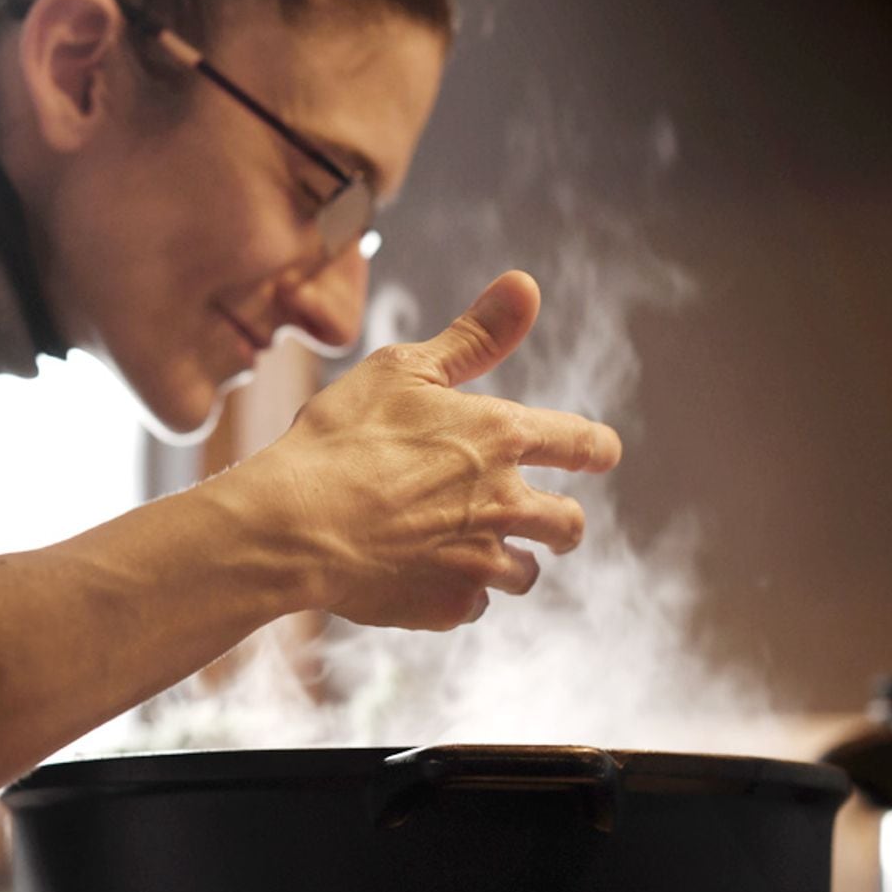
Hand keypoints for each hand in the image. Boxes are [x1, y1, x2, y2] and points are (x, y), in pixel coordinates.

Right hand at [243, 270, 620, 630]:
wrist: (292, 525)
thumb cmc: (341, 437)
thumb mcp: (404, 368)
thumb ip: (474, 335)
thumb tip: (527, 285)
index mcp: (503, 437)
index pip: (583, 444)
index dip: (596, 449)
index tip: (599, 454)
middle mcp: (506, 504)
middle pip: (568, 525)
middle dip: (562, 524)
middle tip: (548, 525)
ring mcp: (481, 562)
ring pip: (524, 574)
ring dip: (510, 563)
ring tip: (478, 554)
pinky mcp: (450, 606)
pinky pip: (474, 605)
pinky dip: (458, 592)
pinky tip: (426, 577)